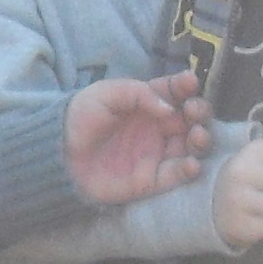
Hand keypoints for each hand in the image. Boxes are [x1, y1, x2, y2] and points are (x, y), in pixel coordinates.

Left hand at [64, 72, 210, 205]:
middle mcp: (157, 126)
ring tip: (197, 136)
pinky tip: (191, 163)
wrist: (61, 155)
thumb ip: (139, 94)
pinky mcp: (152, 180)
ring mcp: (157, 153)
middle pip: (190, 118)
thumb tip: (170, 108)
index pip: (175, 91)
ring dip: (201, 139)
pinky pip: (177, 175)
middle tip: (193, 112)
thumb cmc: (82, 118)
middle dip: (199, 112)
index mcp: (147, 102)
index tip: (190, 83)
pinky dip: (189, 169)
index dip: (186, 86)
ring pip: (191, 145)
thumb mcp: (107, 94)